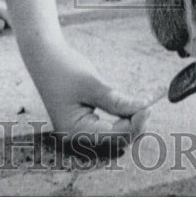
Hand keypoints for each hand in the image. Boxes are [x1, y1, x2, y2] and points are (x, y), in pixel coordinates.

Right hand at [36, 41, 151, 142]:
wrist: (44, 56)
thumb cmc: (64, 68)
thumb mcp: (92, 84)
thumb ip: (117, 100)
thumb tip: (144, 109)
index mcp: (75, 132)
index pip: (115, 136)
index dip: (136, 123)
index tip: (150, 105)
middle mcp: (78, 137)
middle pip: (117, 140)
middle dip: (136, 124)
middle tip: (151, 102)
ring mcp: (81, 131)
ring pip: (116, 135)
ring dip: (132, 121)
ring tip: (146, 102)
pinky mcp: (86, 122)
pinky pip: (111, 126)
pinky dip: (124, 116)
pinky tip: (136, 104)